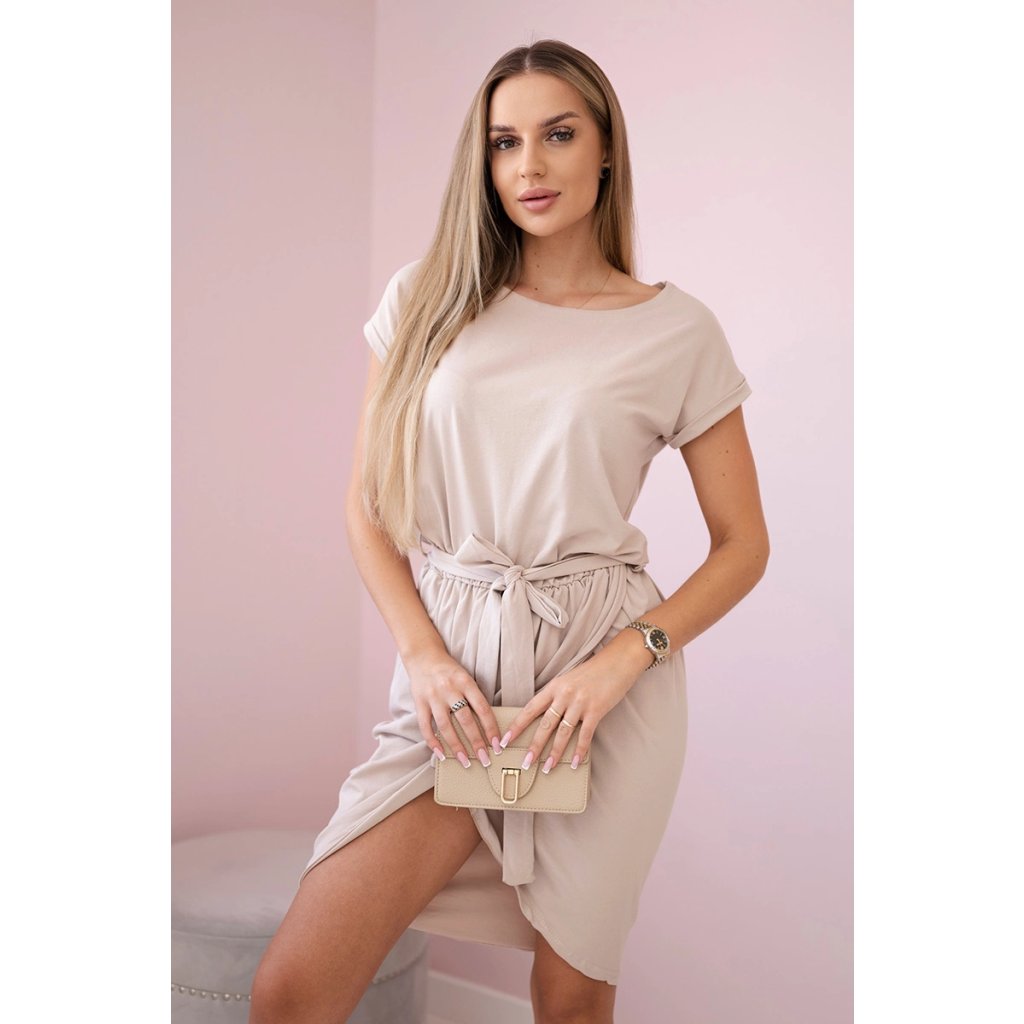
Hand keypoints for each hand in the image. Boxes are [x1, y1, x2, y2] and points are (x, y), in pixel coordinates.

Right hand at [404, 647, 503, 769]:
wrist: (423, 656)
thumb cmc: (449, 671)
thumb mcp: (466, 678)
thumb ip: (474, 697)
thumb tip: (488, 725)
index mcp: (465, 682)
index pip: (482, 708)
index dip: (491, 728)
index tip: (497, 744)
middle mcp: (449, 689)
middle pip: (465, 720)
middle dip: (476, 742)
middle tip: (485, 759)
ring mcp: (433, 697)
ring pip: (446, 726)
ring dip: (456, 746)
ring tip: (465, 761)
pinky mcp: (419, 703)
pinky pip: (426, 727)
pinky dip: (433, 743)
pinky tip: (441, 755)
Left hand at [498, 647, 643, 773]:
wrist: (618, 661)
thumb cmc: (593, 671)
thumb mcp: (569, 680)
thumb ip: (557, 696)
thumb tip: (545, 717)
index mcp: (554, 686)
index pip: (530, 709)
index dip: (517, 726)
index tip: (505, 741)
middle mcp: (564, 695)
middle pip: (545, 724)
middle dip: (534, 746)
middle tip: (526, 763)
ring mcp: (580, 703)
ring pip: (563, 732)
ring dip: (555, 753)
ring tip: (548, 768)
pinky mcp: (596, 710)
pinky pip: (585, 734)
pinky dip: (580, 750)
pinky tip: (576, 762)